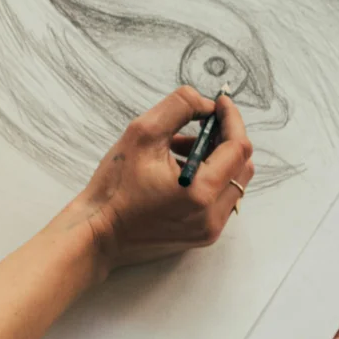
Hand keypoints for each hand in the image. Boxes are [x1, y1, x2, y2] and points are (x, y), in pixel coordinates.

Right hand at [73, 87, 254, 270]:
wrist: (97, 235)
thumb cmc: (114, 187)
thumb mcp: (141, 134)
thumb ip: (179, 107)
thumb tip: (206, 105)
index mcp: (201, 192)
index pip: (238, 148)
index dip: (232, 119)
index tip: (219, 102)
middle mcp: (212, 215)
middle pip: (241, 165)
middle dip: (224, 138)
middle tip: (198, 123)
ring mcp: (209, 229)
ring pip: (232, 182)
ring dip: (215, 158)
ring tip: (177, 148)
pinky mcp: (201, 235)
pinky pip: (220, 199)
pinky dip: (208, 178)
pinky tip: (177, 170)